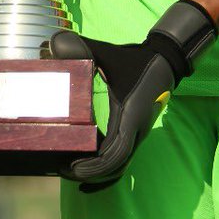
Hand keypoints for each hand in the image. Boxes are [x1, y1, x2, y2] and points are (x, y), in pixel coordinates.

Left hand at [49, 0, 215, 189]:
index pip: (115, 154)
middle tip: (61, 170)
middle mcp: (136, 131)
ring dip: (97, 174)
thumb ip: (81, 47)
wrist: (164, 61)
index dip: (93, 166)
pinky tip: (87, 175)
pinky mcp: (134, 134)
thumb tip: (54, 43)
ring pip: (119, 166)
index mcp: (130, 117)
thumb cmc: (135, 60)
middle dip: (89, 174)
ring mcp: (137, 135)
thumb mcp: (107, 53)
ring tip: (70, 173)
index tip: (71, 167)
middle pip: (114, 167)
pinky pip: (121, 160)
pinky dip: (105, 171)